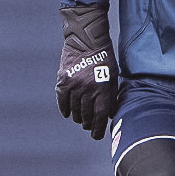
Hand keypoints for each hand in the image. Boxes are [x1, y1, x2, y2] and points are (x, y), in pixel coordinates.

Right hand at [56, 4, 118, 139]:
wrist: (86, 39)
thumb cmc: (104, 57)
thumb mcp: (113, 76)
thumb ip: (111, 96)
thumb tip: (109, 115)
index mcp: (102, 88)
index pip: (100, 115)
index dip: (98, 128)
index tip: (97, 136)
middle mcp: (87, 89)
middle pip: (86, 115)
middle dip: (88, 124)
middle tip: (89, 127)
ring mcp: (74, 85)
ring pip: (74, 110)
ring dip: (77, 117)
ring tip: (80, 120)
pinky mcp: (63, 80)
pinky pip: (62, 100)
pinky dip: (64, 109)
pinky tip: (67, 113)